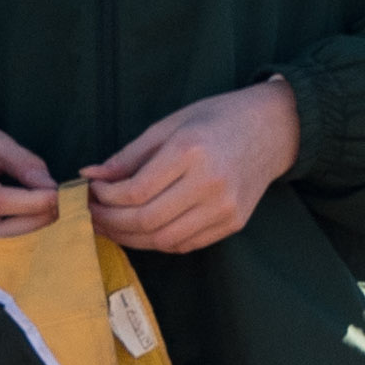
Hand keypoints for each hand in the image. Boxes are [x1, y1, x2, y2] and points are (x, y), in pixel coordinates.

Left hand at [80, 79, 304, 254]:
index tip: (92, 190)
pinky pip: (185, 244)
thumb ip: (130, 155)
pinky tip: (142, 229)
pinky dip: (157, 241)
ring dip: (130, 237)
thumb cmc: (217, 119)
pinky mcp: (233, 224)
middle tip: (92, 214)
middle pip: (146, 220)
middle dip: (111, 221)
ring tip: (111, 225)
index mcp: (191, 152)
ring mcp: (225, 208)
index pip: (136, 191)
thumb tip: (91, 175)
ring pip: (163, 240)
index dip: (106, 197)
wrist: (273, 129)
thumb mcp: (170, 124)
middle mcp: (210, 184)